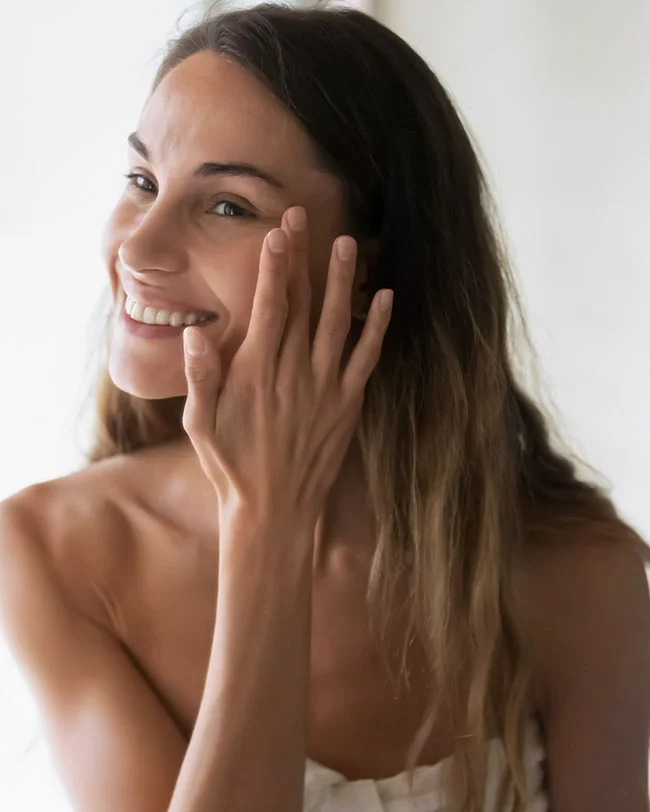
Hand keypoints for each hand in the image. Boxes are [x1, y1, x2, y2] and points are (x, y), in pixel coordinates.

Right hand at [181, 204, 392, 529]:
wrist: (273, 511)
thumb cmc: (231, 467)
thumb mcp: (200, 425)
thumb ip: (200, 378)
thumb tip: (196, 334)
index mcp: (257, 373)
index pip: (268, 308)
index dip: (274, 268)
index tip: (277, 233)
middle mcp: (294, 373)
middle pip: (302, 304)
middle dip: (303, 258)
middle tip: (304, 217)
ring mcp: (325, 388)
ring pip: (338, 323)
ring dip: (343, 281)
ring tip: (348, 243)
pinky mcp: (348, 405)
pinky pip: (367, 359)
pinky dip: (377, 327)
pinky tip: (385, 298)